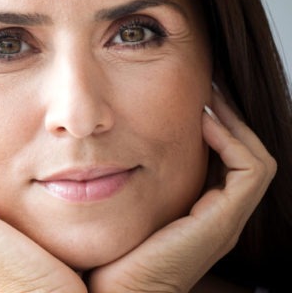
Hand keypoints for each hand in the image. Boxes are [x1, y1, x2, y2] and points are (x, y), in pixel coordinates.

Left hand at [87, 88, 275, 291]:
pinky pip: (248, 171)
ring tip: (207, 97)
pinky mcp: (222, 222)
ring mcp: (223, 220)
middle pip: (241, 156)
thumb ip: (118, 182)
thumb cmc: (107, 256)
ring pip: (252, 160)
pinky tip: (201, 122)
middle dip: (225, 119)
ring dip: (232, 124)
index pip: (219, 161)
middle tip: (203, 88)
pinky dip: (231, 141)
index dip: (210, 128)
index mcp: (196, 214)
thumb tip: (92, 150)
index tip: (186, 99)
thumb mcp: (116, 208)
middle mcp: (216, 217)